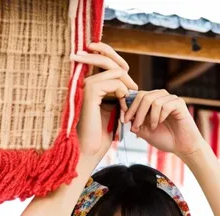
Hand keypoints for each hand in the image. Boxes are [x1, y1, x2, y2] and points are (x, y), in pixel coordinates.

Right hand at [71, 43, 137, 159]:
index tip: (133, 88)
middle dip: (126, 75)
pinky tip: (122, 109)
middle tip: (135, 90)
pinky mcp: (91, 92)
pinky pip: (114, 83)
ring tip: (126, 106)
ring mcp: (86, 85)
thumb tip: (127, 82)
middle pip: (109, 61)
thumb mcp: (111, 111)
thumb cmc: (99, 136)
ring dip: (126, 89)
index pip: (105, 62)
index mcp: (87, 85)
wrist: (88, 151)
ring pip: (115, 73)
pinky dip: (123, 95)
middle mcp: (84, 81)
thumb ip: (116, 95)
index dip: (121, 68)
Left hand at [124, 90, 204, 157]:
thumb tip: (124, 116)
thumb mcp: (146, 132)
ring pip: (153, 100)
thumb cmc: (166, 139)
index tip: (124, 119)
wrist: (182, 147)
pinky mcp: (179, 103)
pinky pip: (165, 105)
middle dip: (136, 112)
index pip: (137, 96)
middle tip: (136, 126)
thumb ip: (135, 124)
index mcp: (152, 102)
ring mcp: (170, 99)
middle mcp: (161, 97)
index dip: (129, 106)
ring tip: (153, 127)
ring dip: (149, 117)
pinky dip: (160, 116)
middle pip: (143, 96)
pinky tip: (161, 123)